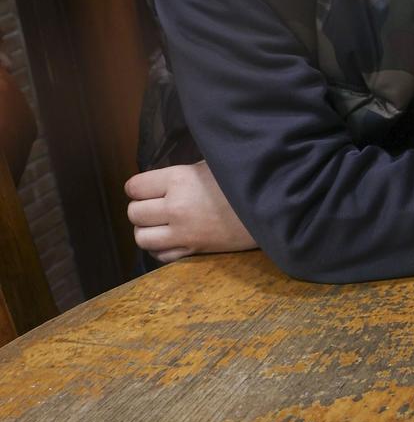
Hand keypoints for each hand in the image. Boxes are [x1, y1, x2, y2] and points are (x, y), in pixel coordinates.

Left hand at [125, 163, 256, 261]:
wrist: (270, 207)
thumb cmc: (241, 181)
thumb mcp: (209, 165)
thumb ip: (180, 174)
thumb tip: (159, 183)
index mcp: (178, 179)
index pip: (134, 187)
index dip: (139, 188)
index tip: (149, 189)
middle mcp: (175, 207)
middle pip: (134, 213)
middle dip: (141, 209)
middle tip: (155, 206)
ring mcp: (183, 233)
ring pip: (141, 238)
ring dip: (146, 230)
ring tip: (159, 225)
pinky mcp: (194, 251)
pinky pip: (160, 256)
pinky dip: (160, 248)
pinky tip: (170, 239)